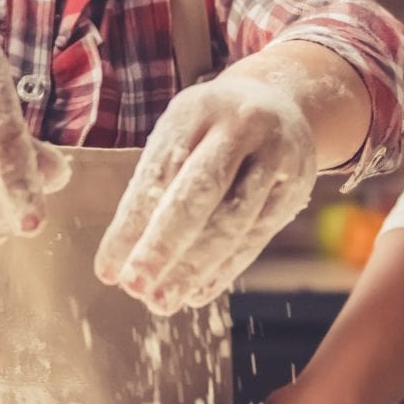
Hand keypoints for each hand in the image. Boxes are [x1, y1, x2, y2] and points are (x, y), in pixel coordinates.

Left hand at [94, 66, 320, 313]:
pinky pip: (257, 236)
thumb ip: (156, 181)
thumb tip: (122, 252)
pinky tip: (197, 294)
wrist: (282, 102)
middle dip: (164, 244)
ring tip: (162, 302)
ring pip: (234, 221)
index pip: (160, 172)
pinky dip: (225, 269)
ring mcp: (275, 156)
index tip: (108, 269)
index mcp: (197, 110)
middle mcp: (241, 127)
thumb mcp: (180, 132)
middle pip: (202, 191)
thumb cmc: (210, 128)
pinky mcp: (294, 189)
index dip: (132, 223)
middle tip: (134, 286)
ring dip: (195, 268)